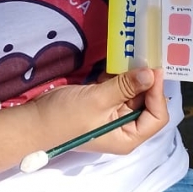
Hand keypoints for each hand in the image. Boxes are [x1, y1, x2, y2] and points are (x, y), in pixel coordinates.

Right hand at [25, 68, 167, 155]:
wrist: (34, 120)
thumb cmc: (66, 117)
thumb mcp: (98, 100)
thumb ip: (126, 87)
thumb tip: (151, 74)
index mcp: (128, 136)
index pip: (156, 116)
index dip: (157, 93)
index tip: (153, 69)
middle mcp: (125, 128)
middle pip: (147, 103)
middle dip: (146, 81)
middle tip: (146, 56)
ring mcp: (113, 116)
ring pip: (133, 93)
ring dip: (133, 76)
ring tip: (135, 54)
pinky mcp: (102, 104)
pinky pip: (119, 89)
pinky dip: (119, 76)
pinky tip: (117, 62)